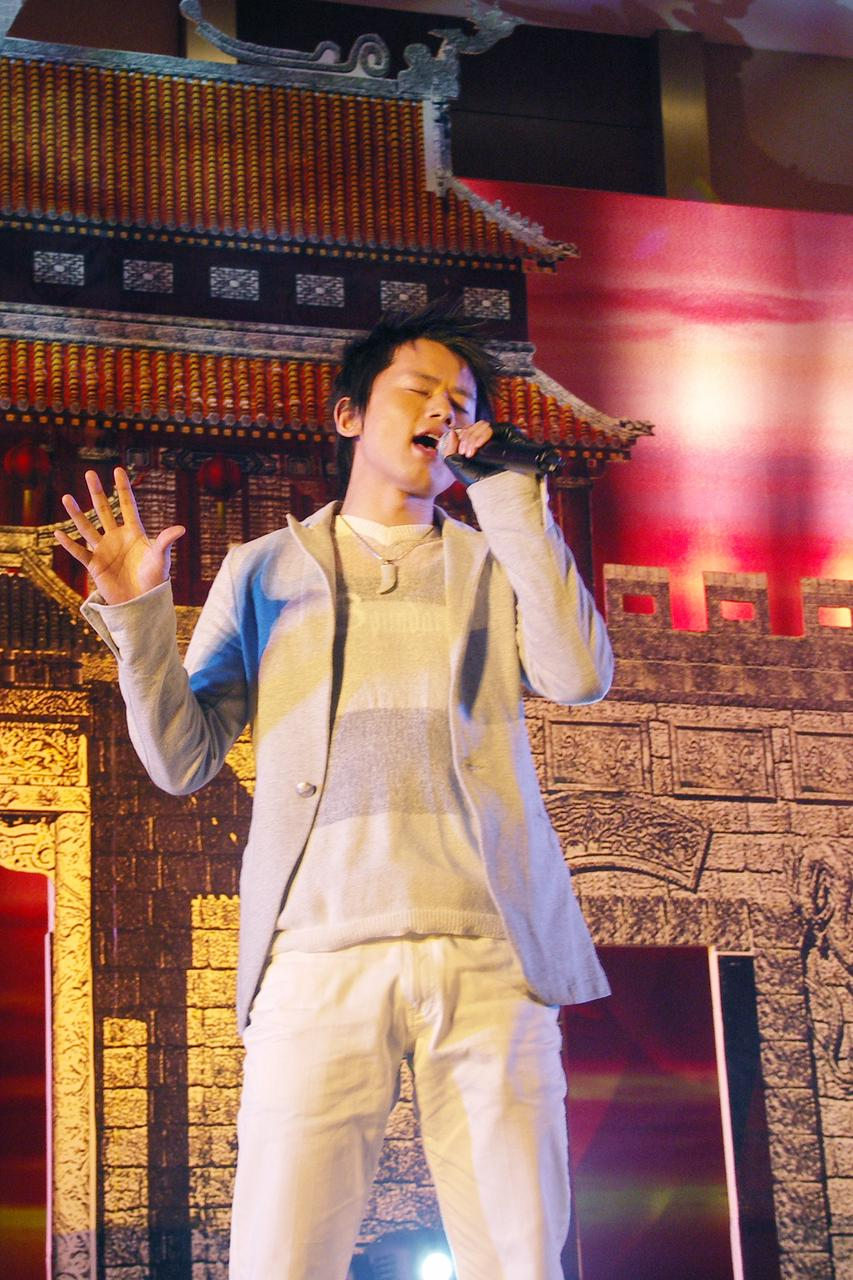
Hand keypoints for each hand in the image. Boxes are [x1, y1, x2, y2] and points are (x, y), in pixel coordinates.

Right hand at [54, 468, 184, 604]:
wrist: (142, 601)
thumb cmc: (155, 580)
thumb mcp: (161, 558)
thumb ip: (165, 541)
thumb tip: (181, 528)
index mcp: (134, 532)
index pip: (127, 505)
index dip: (123, 488)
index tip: (118, 470)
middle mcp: (117, 537)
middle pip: (104, 510)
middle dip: (97, 492)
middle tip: (90, 473)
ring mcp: (104, 550)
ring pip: (87, 528)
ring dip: (76, 513)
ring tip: (66, 497)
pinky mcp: (95, 565)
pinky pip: (80, 552)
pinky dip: (69, 544)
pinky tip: (58, 534)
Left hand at [440, 420, 497, 486]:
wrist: (494, 488)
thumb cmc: (477, 481)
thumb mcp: (456, 466)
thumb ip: (449, 449)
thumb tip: (452, 432)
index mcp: (478, 444)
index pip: (469, 430)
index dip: (462, 436)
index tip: (461, 451)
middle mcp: (489, 439)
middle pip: (474, 426)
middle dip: (467, 438)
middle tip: (466, 453)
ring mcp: (499, 435)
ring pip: (482, 425)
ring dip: (473, 437)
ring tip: (472, 453)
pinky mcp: (507, 434)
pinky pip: (491, 428)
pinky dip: (482, 435)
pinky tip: (478, 446)